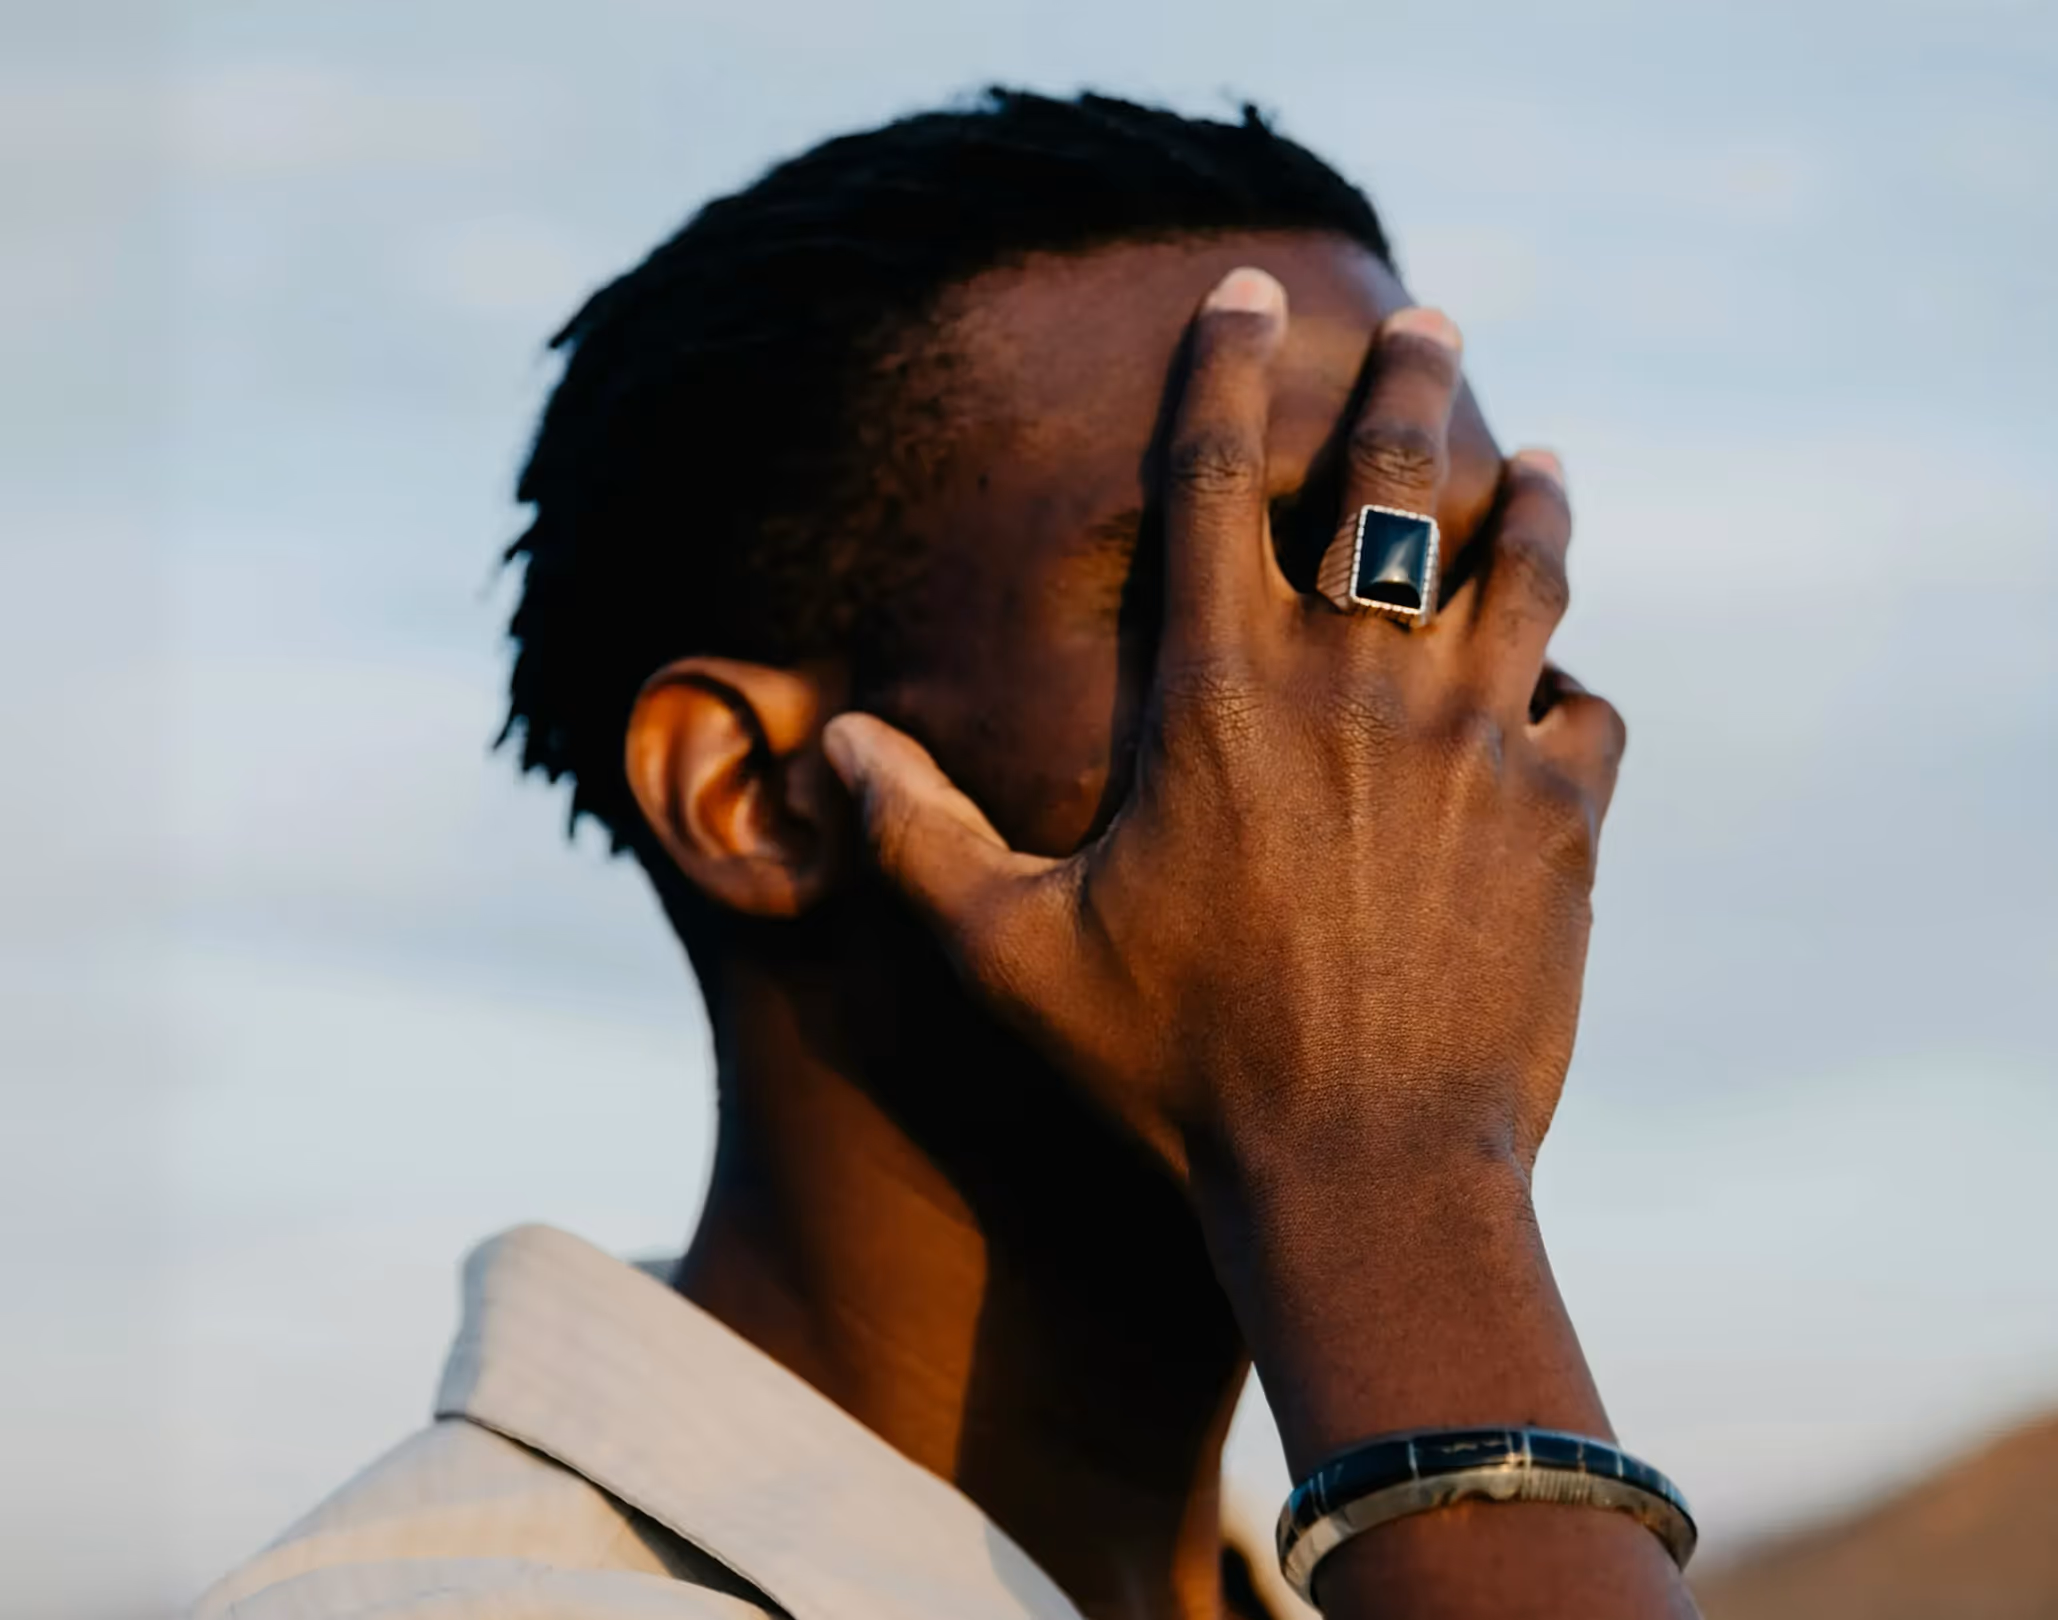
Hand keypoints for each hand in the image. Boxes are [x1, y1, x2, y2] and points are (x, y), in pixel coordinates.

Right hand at [821, 268, 1623, 1189]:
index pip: (1212, 476)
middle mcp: (1355, 685)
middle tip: (1427, 319)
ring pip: (1526, 569)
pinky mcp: (1560, 817)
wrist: (1363, 1179)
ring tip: (1541, 465)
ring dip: (1531, 503)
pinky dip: (1570, 691)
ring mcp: (1474, 742)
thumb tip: (826, 744)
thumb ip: (915, 837)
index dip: (1222, 365)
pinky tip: (1560, 696)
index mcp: (1218, 694)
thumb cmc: (1173, 1071)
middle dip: (1407, 380)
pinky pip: (1586, 712)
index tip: (1242, 292)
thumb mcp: (1009, 957)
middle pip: (1393, 481)